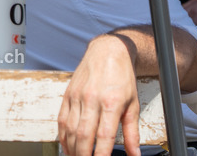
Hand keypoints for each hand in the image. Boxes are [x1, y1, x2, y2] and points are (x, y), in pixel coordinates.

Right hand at [58, 35, 140, 155]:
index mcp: (111, 103)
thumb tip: (134, 154)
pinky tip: (67, 146)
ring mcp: (77, 96)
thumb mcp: (133, 104)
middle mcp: (92, 99)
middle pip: (83, 135)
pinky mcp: (68, 94)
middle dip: (83, 155)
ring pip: (70, 129)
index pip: (104, 136)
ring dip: (72, 148)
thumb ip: (132, 132)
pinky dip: (63, 136)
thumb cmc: (122, 77)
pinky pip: (62, 119)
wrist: (108, 51)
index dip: (100, 155)